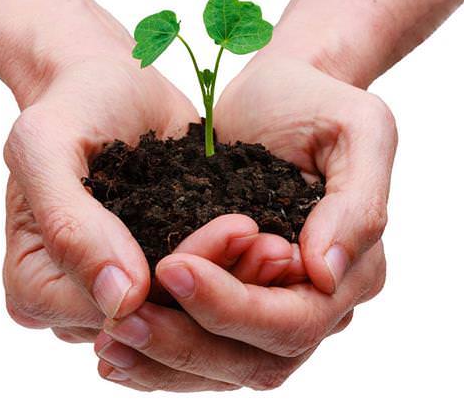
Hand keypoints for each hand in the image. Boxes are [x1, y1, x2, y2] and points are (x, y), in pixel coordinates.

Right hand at [2, 32, 305, 339]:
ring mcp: (120, 296)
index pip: (114, 312)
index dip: (179, 283)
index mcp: (33, 287)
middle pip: (154, 324)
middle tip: (276, 247)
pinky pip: (200, 296)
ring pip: (185, 319)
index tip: (236, 229)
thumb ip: (67, 222)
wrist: (105, 85)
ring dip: (241, 289)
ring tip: (281, 246)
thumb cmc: (70, 105)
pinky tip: (275, 247)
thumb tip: (119, 301)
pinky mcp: (157, 278)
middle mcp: (76, 305)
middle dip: (222, 293)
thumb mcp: (46, 145)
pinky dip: (240, 278)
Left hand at [92, 54, 396, 390]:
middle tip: (120, 323)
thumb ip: (357, 201)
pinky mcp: (234, 301)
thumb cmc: (313, 102)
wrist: (274, 96)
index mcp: (353, 272)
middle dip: (186, 344)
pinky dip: (158, 357)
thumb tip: (326, 274)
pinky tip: (112, 350)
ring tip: (106, 341)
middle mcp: (316, 304)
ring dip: (163, 363)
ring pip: (222, 367)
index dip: (232, 306)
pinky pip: (202, 350)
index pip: (293, 321)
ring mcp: (273, 310)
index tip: (172, 267)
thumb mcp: (356, 129)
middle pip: (255, 361)